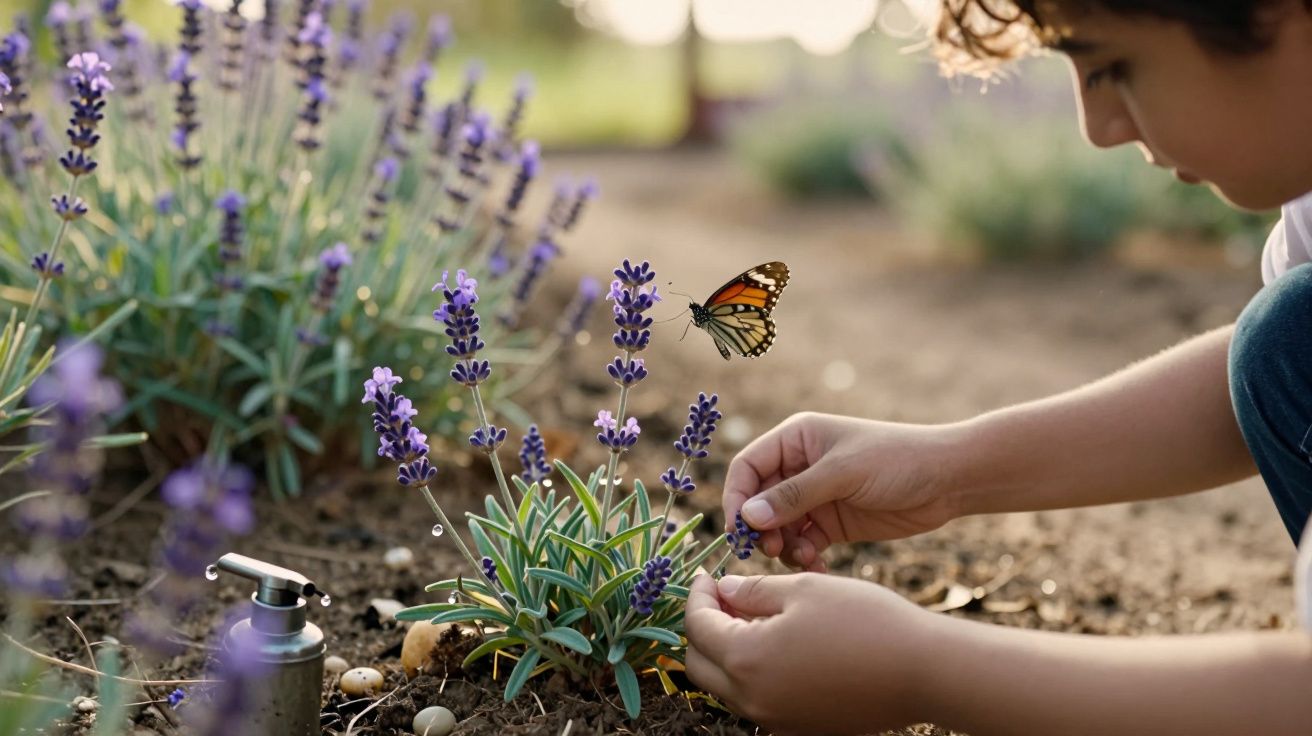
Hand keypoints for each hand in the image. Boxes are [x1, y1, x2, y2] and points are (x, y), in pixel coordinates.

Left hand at [684, 572, 932, 735]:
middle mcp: (752, 699)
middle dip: (702, 628)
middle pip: (699, 664)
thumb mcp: (802, 589)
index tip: (706, 577)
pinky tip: (774, 643)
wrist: (923, 671)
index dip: (697, 596)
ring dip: (724, 652)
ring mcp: (775, 719)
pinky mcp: (798, 728)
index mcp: (746, 659)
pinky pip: (756, 701)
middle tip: (722, 597)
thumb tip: (724, 591)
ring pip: (724, 687)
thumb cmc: (864, 621)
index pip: (697, 626)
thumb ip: (753, 590)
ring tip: (749, 616)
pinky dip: (751, 672)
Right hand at [723, 412, 961, 570]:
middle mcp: (799, 467)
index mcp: (796, 440)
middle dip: (761, 528)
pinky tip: (819, 566)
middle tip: (772, 550)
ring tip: (803, 559)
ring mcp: (815, 497)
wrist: (949, 480)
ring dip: (783, 547)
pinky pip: (803, 544)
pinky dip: (803, 557)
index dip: (737, 498)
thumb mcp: (843, 473)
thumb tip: (747, 517)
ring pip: (778, 528)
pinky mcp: (832, 524)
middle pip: (758, 502)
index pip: (748, 468)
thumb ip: (794, 495)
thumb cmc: (897, 460)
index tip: (740, 530)